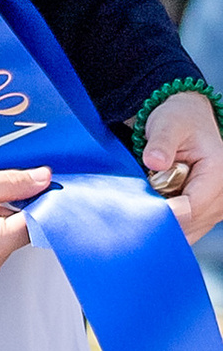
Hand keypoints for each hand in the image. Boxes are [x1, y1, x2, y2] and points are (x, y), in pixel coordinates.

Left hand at [142, 91, 222, 241]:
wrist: (188, 120)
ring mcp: (215, 208)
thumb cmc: (179, 120)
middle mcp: (222, 195)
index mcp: (218, 173)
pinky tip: (156, 206)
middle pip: (189, 224)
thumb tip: (155, 161)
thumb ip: (161, 143)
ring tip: (147, 199)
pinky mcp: (205, 214)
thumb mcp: (168, 124)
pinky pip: (186, 230)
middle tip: (135, 204)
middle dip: (161, 218)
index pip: (191, 207)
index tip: (138, 208)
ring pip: (187, 231)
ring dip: (164, 222)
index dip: (164, 212)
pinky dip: (169, 224)